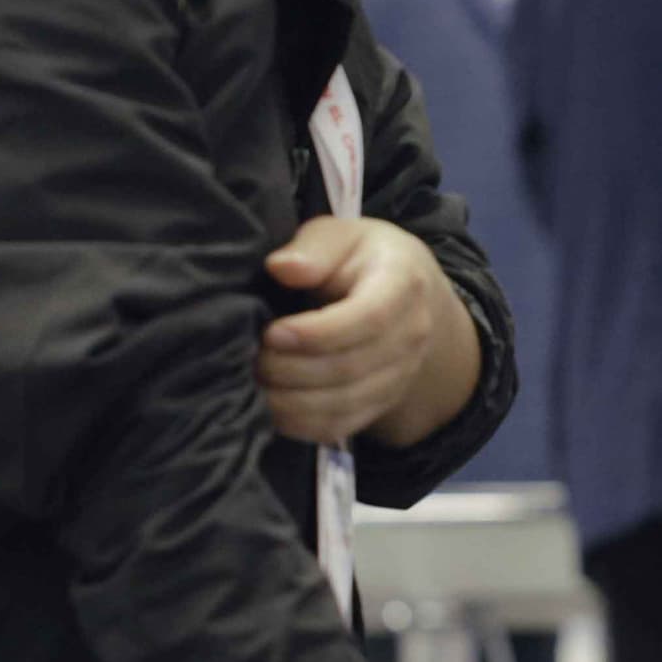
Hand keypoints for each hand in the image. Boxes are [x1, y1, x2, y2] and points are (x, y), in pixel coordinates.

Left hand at [262, 215, 477, 448]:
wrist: (406, 296)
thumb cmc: (360, 258)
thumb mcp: (341, 235)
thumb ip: (314, 247)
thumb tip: (281, 267)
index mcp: (403, 285)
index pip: (369, 318)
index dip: (318, 333)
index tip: (273, 333)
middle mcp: (410, 336)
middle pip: (352, 368)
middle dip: (292, 369)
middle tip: (250, 358)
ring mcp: (399, 375)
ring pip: (344, 404)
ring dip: (291, 401)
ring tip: (254, 384)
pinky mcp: (380, 403)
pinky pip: (339, 426)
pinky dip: (299, 424)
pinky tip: (269, 408)